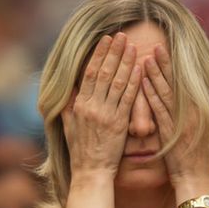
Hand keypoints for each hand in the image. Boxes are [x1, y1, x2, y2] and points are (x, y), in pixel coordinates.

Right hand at [64, 32, 141, 179]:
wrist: (90, 173)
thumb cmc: (80, 151)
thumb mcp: (68, 126)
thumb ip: (69, 106)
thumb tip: (69, 88)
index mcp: (79, 105)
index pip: (89, 73)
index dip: (98, 54)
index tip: (105, 39)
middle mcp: (91, 107)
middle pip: (104, 73)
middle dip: (113, 52)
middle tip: (122, 34)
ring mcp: (106, 114)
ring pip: (117, 82)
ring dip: (125, 62)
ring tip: (132, 45)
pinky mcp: (119, 124)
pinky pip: (128, 99)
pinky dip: (134, 82)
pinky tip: (140, 68)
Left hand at [141, 43, 208, 186]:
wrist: (196, 178)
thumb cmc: (199, 158)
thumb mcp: (205, 132)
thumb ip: (199, 114)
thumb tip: (192, 98)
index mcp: (200, 111)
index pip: (185, 83)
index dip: (174, 67)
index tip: (165, 51)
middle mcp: (193, 113)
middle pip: (177, 83)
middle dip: (165, 63)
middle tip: (155, 46)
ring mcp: (182, 121)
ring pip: (167, 92)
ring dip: (156, 75)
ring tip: (146, 58)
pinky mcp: (172, 131)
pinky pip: (159, 109)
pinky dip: (151, 95)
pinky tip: (142, 83)